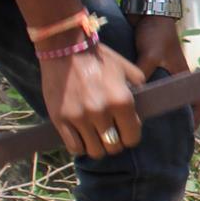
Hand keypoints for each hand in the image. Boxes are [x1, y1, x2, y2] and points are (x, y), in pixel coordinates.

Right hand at [40, 42, 144, 157]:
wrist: (66, 49)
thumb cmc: (100, 59)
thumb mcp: (129, 71)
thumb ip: (138, 91)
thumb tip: (139, 112)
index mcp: (122, 101)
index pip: (132, 137)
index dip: (131, 137)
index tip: (127, 133)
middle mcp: (101, 112)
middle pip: (113, 147)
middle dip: (115, 142)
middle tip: (111, 133)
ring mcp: (79, 117)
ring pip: (94, 151)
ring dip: (98, 146)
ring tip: (96, 136)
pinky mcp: (60, 119)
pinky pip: (74, 147)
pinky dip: (80, 146)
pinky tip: (82, 136)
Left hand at [130, 15, 199, 122]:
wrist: (148, 12)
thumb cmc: (156, 34)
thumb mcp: (150, 55)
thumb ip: (143, 74)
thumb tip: (131, 97)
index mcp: (182, 75)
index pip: (195, 102)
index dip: (194, 118)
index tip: (185, 132)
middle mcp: (174, 77)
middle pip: (176, 103)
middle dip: (171, 118)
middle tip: (158, 133)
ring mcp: (161, 73)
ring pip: (161, 97)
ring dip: (155, 108)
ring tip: (142, 123)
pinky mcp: (148, 68)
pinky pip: (146, 88)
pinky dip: (141, 96)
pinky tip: (129, 105)